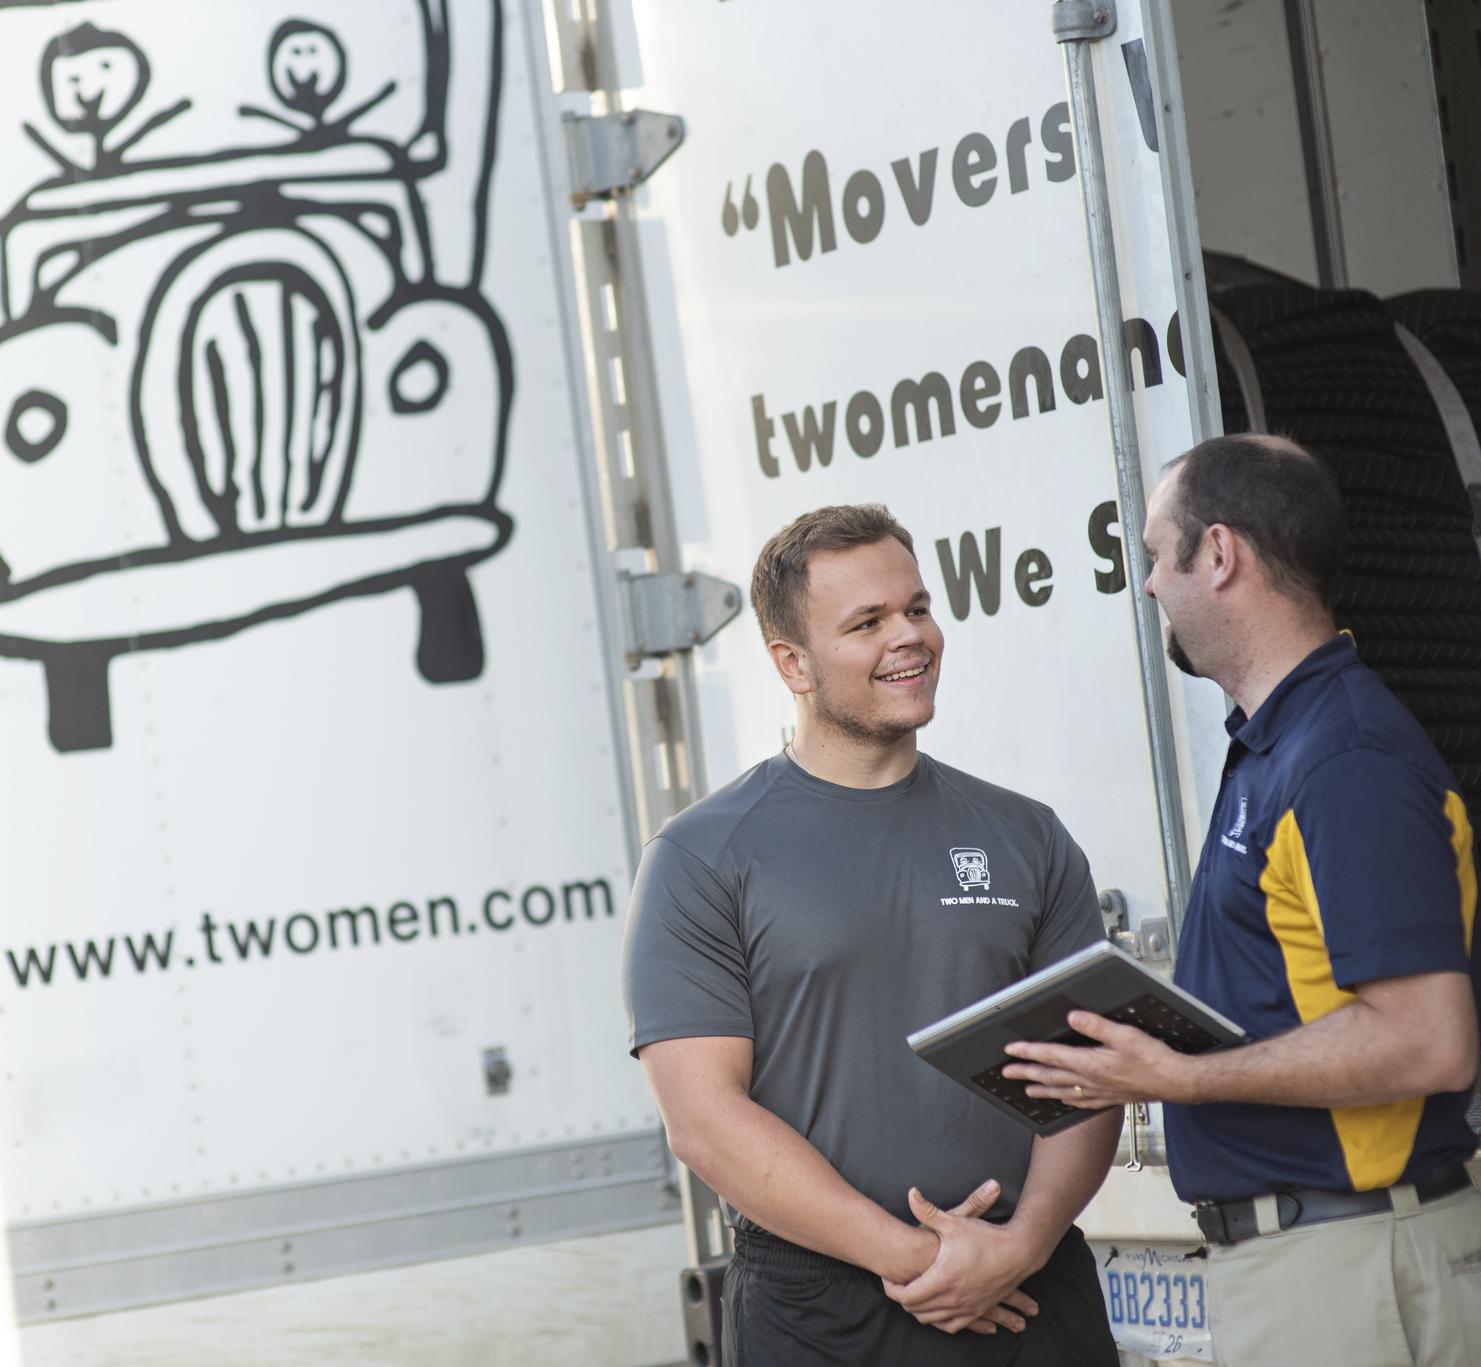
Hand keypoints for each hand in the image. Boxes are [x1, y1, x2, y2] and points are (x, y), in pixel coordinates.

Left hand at [881, 1182, 1041, 1335]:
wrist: (1018, 1252)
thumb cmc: (985, 1236)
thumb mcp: (955, 1222)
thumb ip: (928, 1210)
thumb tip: (910, 1193)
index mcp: (943, 1278)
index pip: (906, 1295)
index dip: (892, 1289)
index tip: (887, 1278)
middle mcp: (953, 1298)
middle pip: (916, 1310)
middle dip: (903, 1299)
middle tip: (897, 1284)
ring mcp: (966, 1308)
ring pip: (932, 1320)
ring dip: (919, 1310)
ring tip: (912, 1293)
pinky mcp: (977, 1311)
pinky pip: (951, 1326)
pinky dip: (939, 1320)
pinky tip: (935, 1309)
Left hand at [1000, 1010, 1196, 1106]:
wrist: (1175, 1082)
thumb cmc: (1153, 1058)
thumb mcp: (1125, 1034)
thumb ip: (1096, 1026)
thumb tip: (1072, 1017)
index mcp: (1090, 1063)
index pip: (1051, 1056)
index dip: (1028, 1052)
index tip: (1010, 1050)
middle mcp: (1090, 1081)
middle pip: (1050, 1076)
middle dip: (1026, 1073)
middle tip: (1006, 1073)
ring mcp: (1099, 1092)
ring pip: (1062, 1091)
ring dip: (1041, 1089)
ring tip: (1026, 1090)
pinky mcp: (1110, 1098)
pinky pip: (1080, 1102)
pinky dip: (1066, 1100)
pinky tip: (1064, 1100)